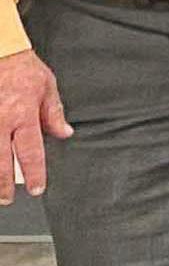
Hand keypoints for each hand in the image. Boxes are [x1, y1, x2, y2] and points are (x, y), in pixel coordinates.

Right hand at [0, 50, 72, 200]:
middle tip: (7, 199)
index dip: (34, 174)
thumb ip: (54, 112)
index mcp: (23, 115)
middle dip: (3, 185)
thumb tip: (64, 133)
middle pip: (1, 162)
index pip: (31, 153)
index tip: (36, 189)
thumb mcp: (46, 86)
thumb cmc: (20, 66)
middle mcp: (0, 121)